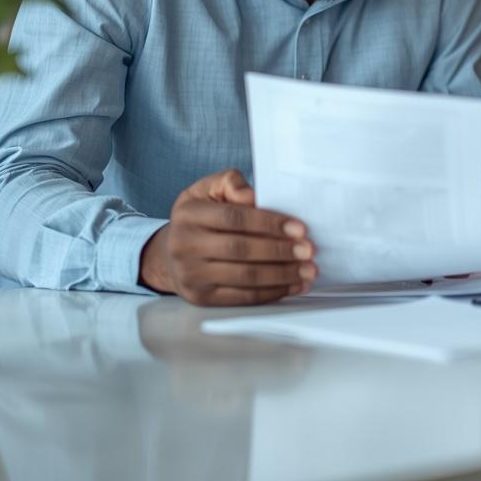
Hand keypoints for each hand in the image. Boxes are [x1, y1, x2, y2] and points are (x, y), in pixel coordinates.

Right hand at [140, 168, 315, 305]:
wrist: (172, 251)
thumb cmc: (200, 216)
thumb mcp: (208, 189)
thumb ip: (230, 183)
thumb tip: (252, 196)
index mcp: (189, 215)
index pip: (234, 218)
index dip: (269, 223)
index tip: (299, 228)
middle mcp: (185, 246)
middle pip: (240, 249)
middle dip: (280, 250)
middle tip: (309, 250)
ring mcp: (192, 275)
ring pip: (244, 276)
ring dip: (282, 274)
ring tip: (308, 270)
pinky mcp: (202, 298)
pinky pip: (242, 297)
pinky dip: (272, 292)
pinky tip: (292, 285)